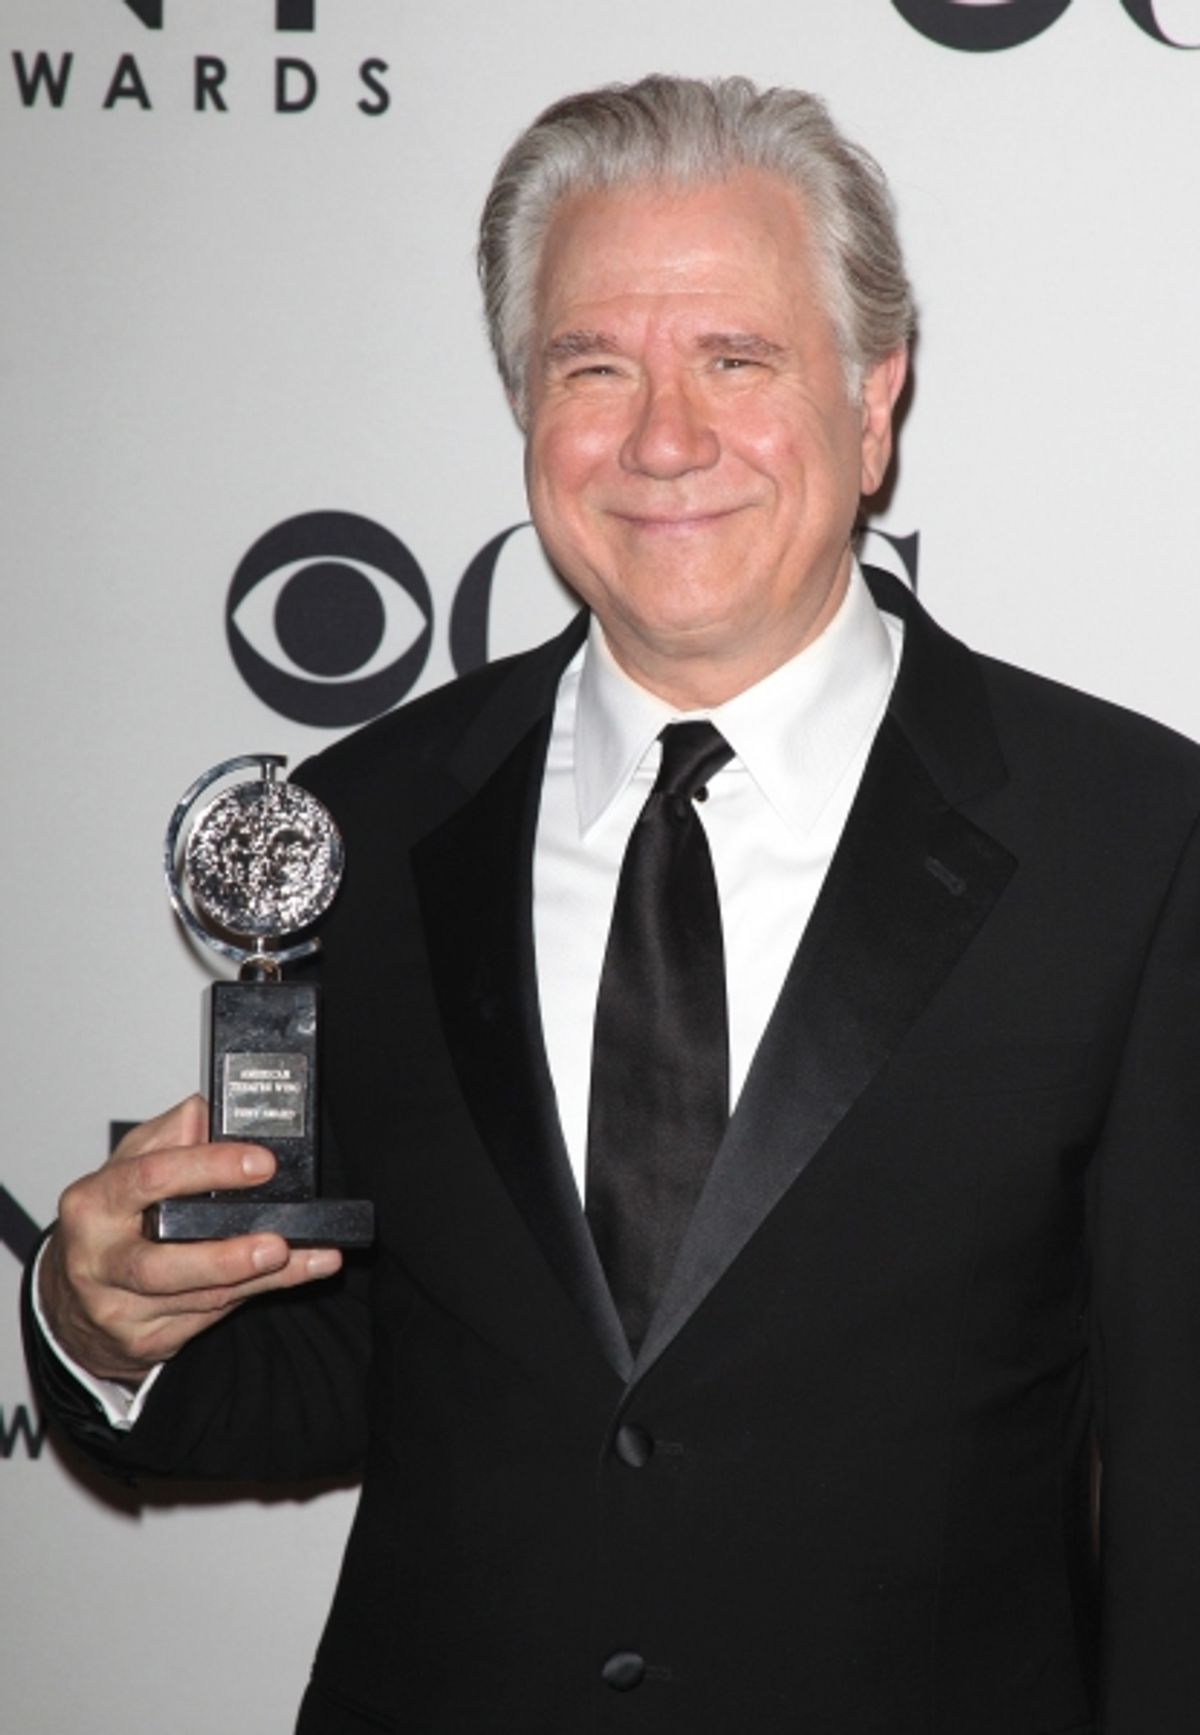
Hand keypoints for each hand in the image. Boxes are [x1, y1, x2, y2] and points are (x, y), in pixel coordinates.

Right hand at [38, 1095, 342, 1384]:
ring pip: (199, 1298)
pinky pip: (209, 1317)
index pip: (151, 1179)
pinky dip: (254, 1294)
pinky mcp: (143, 1341)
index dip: (210, 1168)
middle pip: (160, 1266)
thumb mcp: (129, 1164)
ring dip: (263, 1279)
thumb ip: (170, 1135)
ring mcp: (117, 1308)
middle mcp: (97, 1261)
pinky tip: (289, 1275)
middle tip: (279, 1243)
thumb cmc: (110, 1220)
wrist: (74, 1297)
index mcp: (93, 1204)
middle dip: (226, 1257)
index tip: (261, 1164)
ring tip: (310, 1257)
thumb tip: (207, 1111)